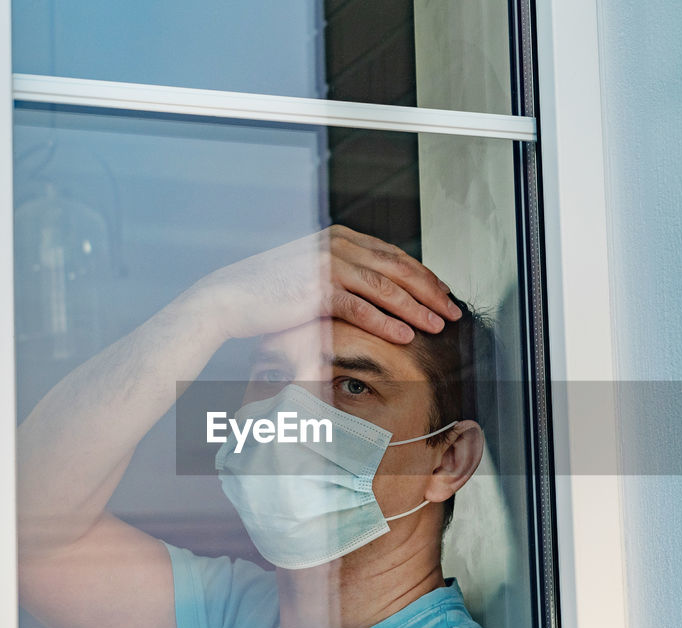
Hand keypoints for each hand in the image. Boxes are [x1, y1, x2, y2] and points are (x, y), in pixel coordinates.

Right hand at [188, 225, 461, 343]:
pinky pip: (361, 307)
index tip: (443, 295)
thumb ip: (345, 275)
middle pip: (397, 268)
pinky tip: (406, 336)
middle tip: (452, 311)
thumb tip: (379, 291)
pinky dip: (386, 323)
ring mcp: (327, 263)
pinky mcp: (316, 288)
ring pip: (385, 287)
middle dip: (430, 291)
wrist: (229, 298)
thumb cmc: (271, 293)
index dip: (423, 276)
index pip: (394, 255)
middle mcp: (337, 244)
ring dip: (416, 308)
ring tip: (437, 326)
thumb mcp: (314, 274)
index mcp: (340, 236)